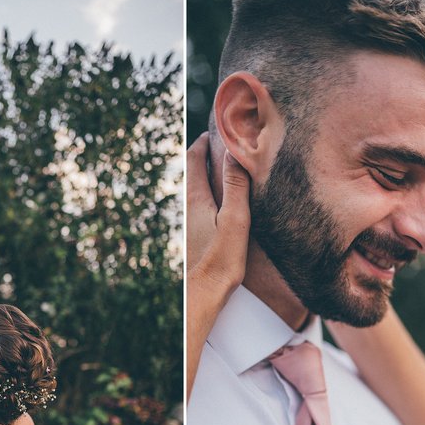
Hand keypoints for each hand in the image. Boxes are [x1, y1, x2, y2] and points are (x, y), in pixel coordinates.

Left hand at [186, 132, 250, 292]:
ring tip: (221, 168)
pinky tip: (220, 203)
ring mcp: (189, 223)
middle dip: (202, 156)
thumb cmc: (221, 259)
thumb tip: (233, 154)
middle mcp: (188, 208)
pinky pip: (200, 205)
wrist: (204, 293)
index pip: (194, 161)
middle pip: (192, 173)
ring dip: (205, 175)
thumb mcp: (235, 219)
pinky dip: (208, 193)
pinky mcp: (194, 236)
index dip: (202, 144)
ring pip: (195, 190)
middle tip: (217, 144)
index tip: (212, 132)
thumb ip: (236, 187)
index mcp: (197, 200)